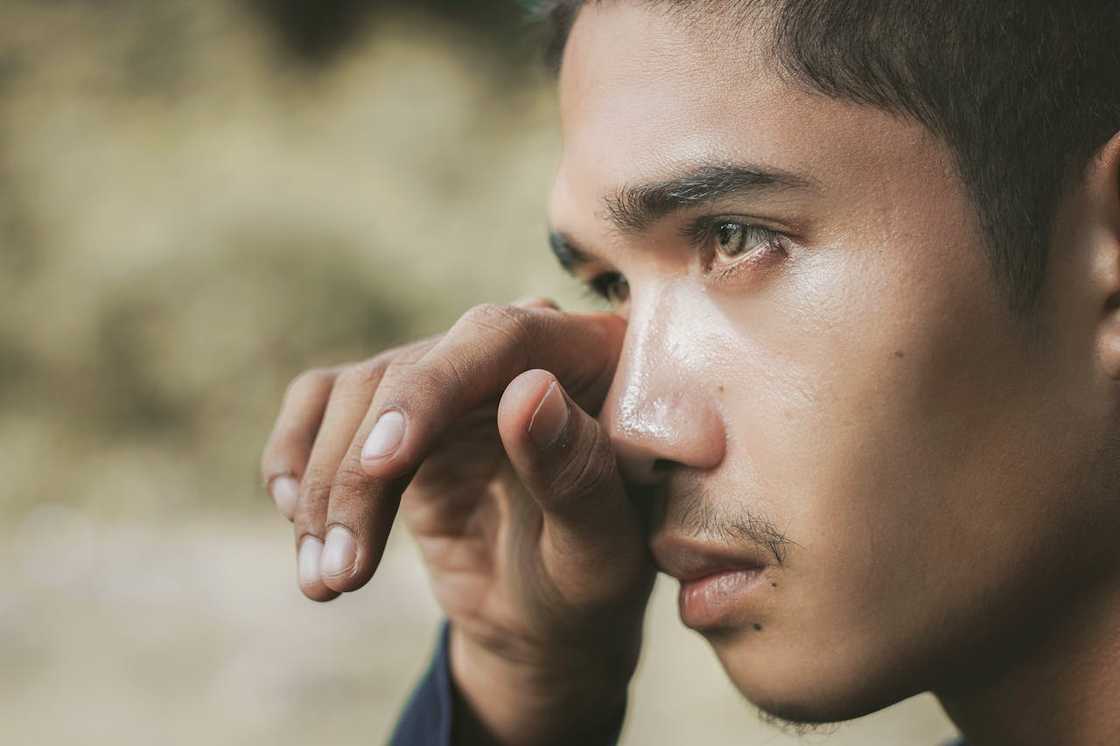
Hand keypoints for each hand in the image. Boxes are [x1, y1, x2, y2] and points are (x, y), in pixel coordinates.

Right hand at [260, 298, 654, 743]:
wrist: (546, 618)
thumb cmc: (591, 582)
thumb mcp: (602, 548)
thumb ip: (575, 472)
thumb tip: (527, 389)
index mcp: (590, 360)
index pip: (499, 339)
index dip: (433, 392)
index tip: (382, 463)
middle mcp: (513, 351)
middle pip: (412, 371)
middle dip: (361, 473)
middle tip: (341, 570)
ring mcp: (447, 377)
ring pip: (356, 394)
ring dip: (326, 487)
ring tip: (325, 580)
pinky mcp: (394, 415)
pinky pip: (323, 405)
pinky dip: (296, 460)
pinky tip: (300, 522)